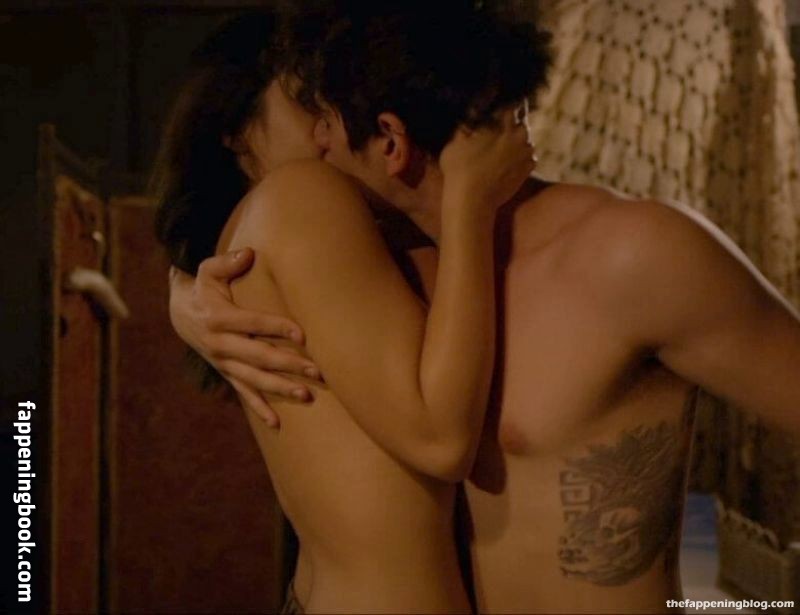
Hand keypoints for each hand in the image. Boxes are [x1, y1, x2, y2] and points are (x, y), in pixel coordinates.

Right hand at [168, 248, 320, 425]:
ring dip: (281, 388)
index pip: (253, 323)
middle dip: (289, 364)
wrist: (179, 313)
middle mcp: (220, 345)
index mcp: (218, 319)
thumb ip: (227, 262)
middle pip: (259, 356)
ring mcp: (223, 363)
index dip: (277, 328)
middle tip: (317, 370)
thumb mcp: (207, 270)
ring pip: (255, 380)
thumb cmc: (203, 287)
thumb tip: (249, 254)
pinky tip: (277, 423)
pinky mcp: (227, 373)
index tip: (302, 334)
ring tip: (306, 395)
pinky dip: (259, 408)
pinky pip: (244, 394)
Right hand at [439, 107, 535, 211]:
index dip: (503, 105)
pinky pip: (528, 156)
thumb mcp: (456, 138)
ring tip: (501, 150)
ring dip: (516, 141)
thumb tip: (480, 101)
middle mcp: (518, 133)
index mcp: (501, 121)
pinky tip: (507, 163)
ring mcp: (526, 151)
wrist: (473, 200)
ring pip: (525, 139)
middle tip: (496, 132)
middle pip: (520, 120)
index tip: (496, 109)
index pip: (510, 102)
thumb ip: (470, 117)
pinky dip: (520, 156)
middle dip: (511, 123)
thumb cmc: (459, 168)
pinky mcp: (528, 167)